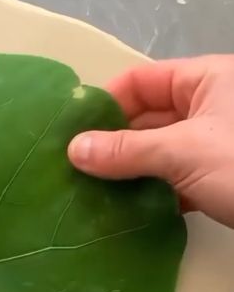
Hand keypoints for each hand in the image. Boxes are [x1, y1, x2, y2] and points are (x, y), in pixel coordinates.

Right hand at [68, 55, 233, 227]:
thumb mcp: (184, 153)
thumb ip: (127, 151)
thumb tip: (75, 151)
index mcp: (205, 81)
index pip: (141, 81)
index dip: (106, 102)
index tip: (73, 132)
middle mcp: (207, 107)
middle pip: (146, 118)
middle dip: (112, 143)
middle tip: (74, 168)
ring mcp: (212, 145)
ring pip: (157, 152)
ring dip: (129, 172)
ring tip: (91, 191)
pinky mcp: (216, 178)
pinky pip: (173, 179)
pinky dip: (152, 193)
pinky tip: (127, 210)